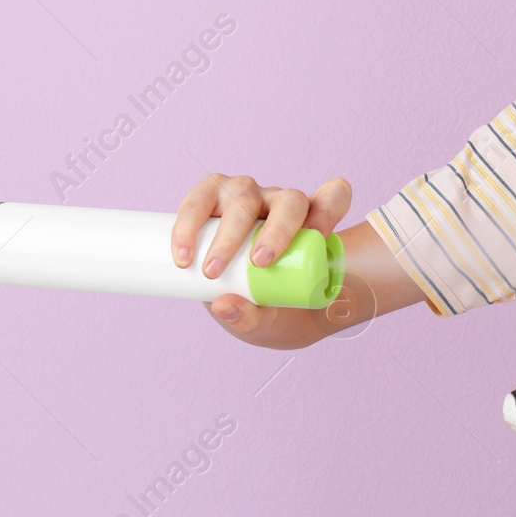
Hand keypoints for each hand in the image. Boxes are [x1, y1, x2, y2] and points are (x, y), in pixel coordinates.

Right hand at [172, 172, 352, 348]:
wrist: (236, 296)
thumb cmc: (264, 304)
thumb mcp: (267, 321)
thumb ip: (253, 318)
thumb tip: (225, 306)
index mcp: (308, 224)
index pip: (333, 197)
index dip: (329, 208)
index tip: (320, 234)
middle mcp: (279, 203)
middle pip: (290, 201)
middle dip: (277, 230)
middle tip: (258, 264)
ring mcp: (245, 196)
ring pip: (243, 195)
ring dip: (227, 233)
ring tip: (211, 271)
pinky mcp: (210, 198)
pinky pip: (199, 201)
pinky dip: (188, 224)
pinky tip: (182, 254)